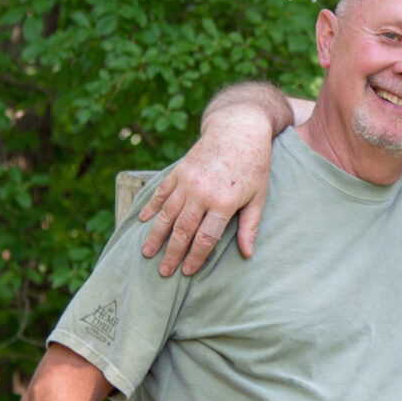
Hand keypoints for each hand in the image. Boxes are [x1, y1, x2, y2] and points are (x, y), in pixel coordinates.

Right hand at [137, 105, 275, 275]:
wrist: (239, 128)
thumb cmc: (254, 164)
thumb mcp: (258, 196)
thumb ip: (250, 225)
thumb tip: (247, 254)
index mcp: (223, 202)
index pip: (205, 238)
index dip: (195, 257)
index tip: (187, 272)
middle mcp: (201, 193)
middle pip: (182, 230)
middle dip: (172, 253)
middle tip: (163, 272)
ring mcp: (187, 181)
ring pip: (167, 214)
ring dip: (155, 235)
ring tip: (146, 253)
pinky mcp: (179, 170)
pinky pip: (161, 192)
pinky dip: (151, 207)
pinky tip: (143, 221)